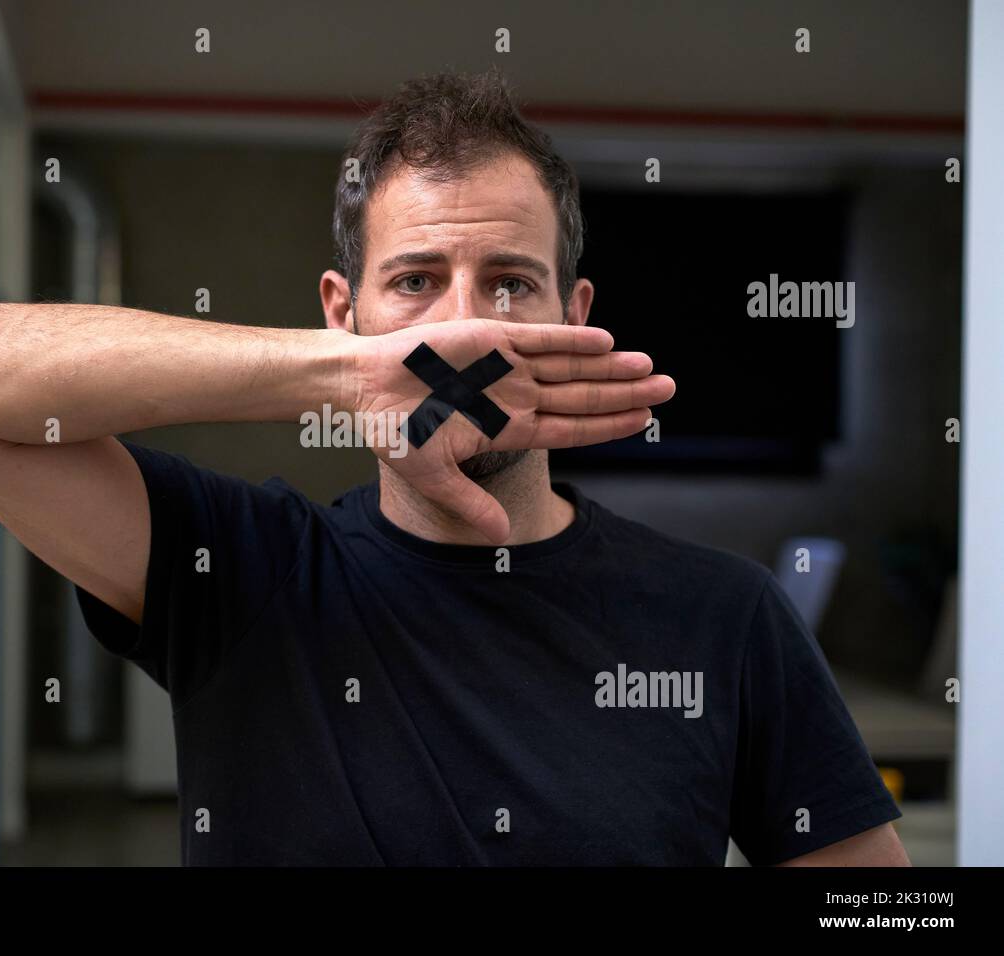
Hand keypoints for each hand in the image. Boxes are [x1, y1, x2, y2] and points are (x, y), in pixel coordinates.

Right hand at [343, 319, 674, 542]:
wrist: (364, 387)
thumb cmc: (393, 430)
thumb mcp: (432, 476)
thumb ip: (470, 503)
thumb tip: (501, 539)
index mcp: (506, 428)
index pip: (571, 427)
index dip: (608, 425)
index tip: (644, 423)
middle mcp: (515, 396)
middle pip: (582, 395)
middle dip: (625, 393)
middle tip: (669, 390)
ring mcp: (507, 366)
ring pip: (570, 366)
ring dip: (610, 367)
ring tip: (650, 368)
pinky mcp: (492, 338)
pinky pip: (541, 339)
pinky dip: (572, 340)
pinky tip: (606, 343)